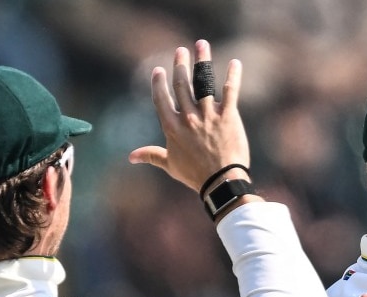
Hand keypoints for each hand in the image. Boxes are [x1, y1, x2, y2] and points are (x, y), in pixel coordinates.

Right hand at [129, 40, 253, 192]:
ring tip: (202, 44)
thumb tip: (131, 157)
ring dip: (202, 60)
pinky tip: (235, 63)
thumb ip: (151, 155)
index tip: (159, 70)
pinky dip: (233, 76)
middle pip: (182, 83)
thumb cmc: (195, 175)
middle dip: (180, 64)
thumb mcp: (170, 164)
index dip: (159, 82)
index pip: (161, 98)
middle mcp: (188, 117)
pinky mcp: (228, 116)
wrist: (221, 182)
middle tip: (181, 50)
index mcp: (171, 127)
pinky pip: (230, 91)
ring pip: (203, 81)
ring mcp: (208, 115)